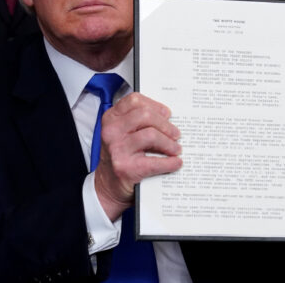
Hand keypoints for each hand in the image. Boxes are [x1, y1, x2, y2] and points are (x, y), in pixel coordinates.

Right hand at [94, 93, 181, 219]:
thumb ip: (138, 121)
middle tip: (176, 134)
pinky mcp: (125, 168)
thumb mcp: (122, 132)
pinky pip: (155, 161)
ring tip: (176, 149)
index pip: (135, 101)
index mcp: (111, 118)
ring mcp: (117, 149)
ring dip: (169, 143)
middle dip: (166, 125)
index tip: (166, 113)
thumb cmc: (120, 155)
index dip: (155, 105)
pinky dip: (170, 162)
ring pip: (152, 135)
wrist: (108, 184)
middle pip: (146, 115)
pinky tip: (176, 163)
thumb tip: (168, 117)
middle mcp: (112, 131)